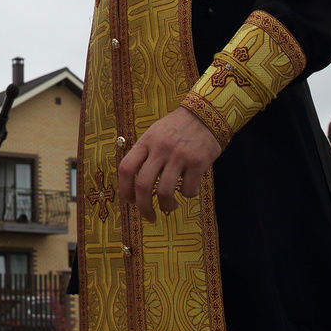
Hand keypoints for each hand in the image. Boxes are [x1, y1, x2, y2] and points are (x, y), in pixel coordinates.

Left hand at [117, 106, 221, 221]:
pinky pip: (188, 189)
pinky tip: (189, 189)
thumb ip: (144, 154)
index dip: (124, 189)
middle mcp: (160, 149)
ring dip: (166, 206)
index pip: (126, 168)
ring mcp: (179, 155)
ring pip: (164, 192)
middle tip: (148, 216)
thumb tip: (134, 185)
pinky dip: (188, 194)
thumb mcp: (154, 134)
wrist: (205, 114)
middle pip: (143, 185)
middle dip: (143, 207)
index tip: (129, 201)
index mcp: (146, 142)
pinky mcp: (198, 162)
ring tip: (169, 207)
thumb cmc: (176, 128)